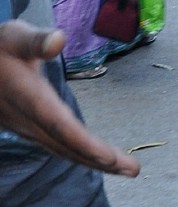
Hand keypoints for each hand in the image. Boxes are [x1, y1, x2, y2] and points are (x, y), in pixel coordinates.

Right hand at [0, 23, 139, 175]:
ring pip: (63, 150)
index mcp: (27, 96)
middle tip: (133, 169)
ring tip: (127, 169)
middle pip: (67, 145)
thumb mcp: (14, 37)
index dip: (84, 143)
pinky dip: (80, 154)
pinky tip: (98, 159)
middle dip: (100, 160)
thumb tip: (58, 40)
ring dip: (94, 161)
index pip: (59, 124)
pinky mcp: (28, 130)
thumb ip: (36, 40)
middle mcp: (27, 119)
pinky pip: (57, 146)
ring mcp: (26, 128)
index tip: (110, 157)